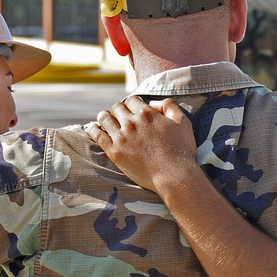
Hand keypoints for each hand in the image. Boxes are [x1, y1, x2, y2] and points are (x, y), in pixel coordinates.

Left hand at [84, 96, 198, 194]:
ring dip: (105, 117)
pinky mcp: (114, 152)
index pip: (131, 100)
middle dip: (119, 111)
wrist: (174, 176)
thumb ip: (170, 106)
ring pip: (104, 118)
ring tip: (105, 121)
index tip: (132, 111)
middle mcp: (132, 123)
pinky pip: (97, 135)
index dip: (131, 104)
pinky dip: (93, 129)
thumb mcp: (183, 122)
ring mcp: (121, 137)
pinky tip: (94, 129)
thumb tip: (153, 103)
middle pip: (117, 108)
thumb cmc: (181, 151)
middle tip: (120, 118)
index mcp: (147, 114)